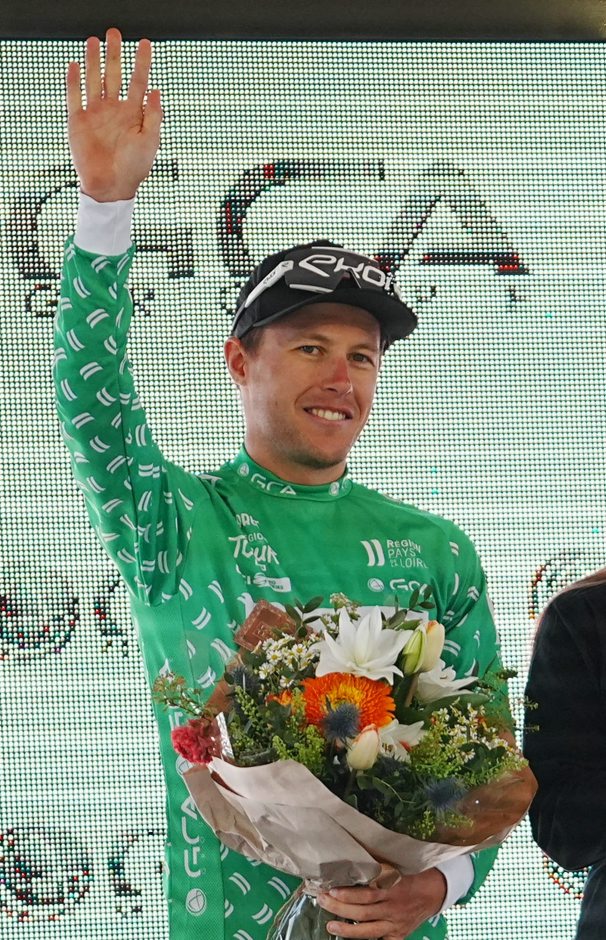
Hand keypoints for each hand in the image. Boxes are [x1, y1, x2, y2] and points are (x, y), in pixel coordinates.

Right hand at [66, 27, 161, 201]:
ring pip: (94, 81)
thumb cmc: (134, 168)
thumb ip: (153, 115)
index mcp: (133, 114)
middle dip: (115, 55)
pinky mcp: (78, 122)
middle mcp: (114, 110)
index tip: (146, 44)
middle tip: (114, 33)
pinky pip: (74, 97)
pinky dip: (74, 82)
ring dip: (94, 61)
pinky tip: (75, 65)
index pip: (139, 82)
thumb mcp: (150, 141)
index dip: (142, 63)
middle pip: (114, 75)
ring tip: (94, 41)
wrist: (111, 187)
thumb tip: (156, 90)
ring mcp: (95, 114)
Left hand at [317, 867, 445, 939]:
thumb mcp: (396, 869)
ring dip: (346, 929)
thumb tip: (352, 862)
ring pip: (368, 930)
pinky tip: (350, 939)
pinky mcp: (398, 936)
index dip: (348, 894)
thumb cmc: (412, 876)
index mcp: (393, 889)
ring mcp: (395, 925)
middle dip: (339, 908)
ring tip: (330, 925)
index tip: (331, 889)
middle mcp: (393, 909)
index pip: (367, 894)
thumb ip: (377, 871)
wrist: (434, 893)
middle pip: (362, 912)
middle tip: (322, 901)